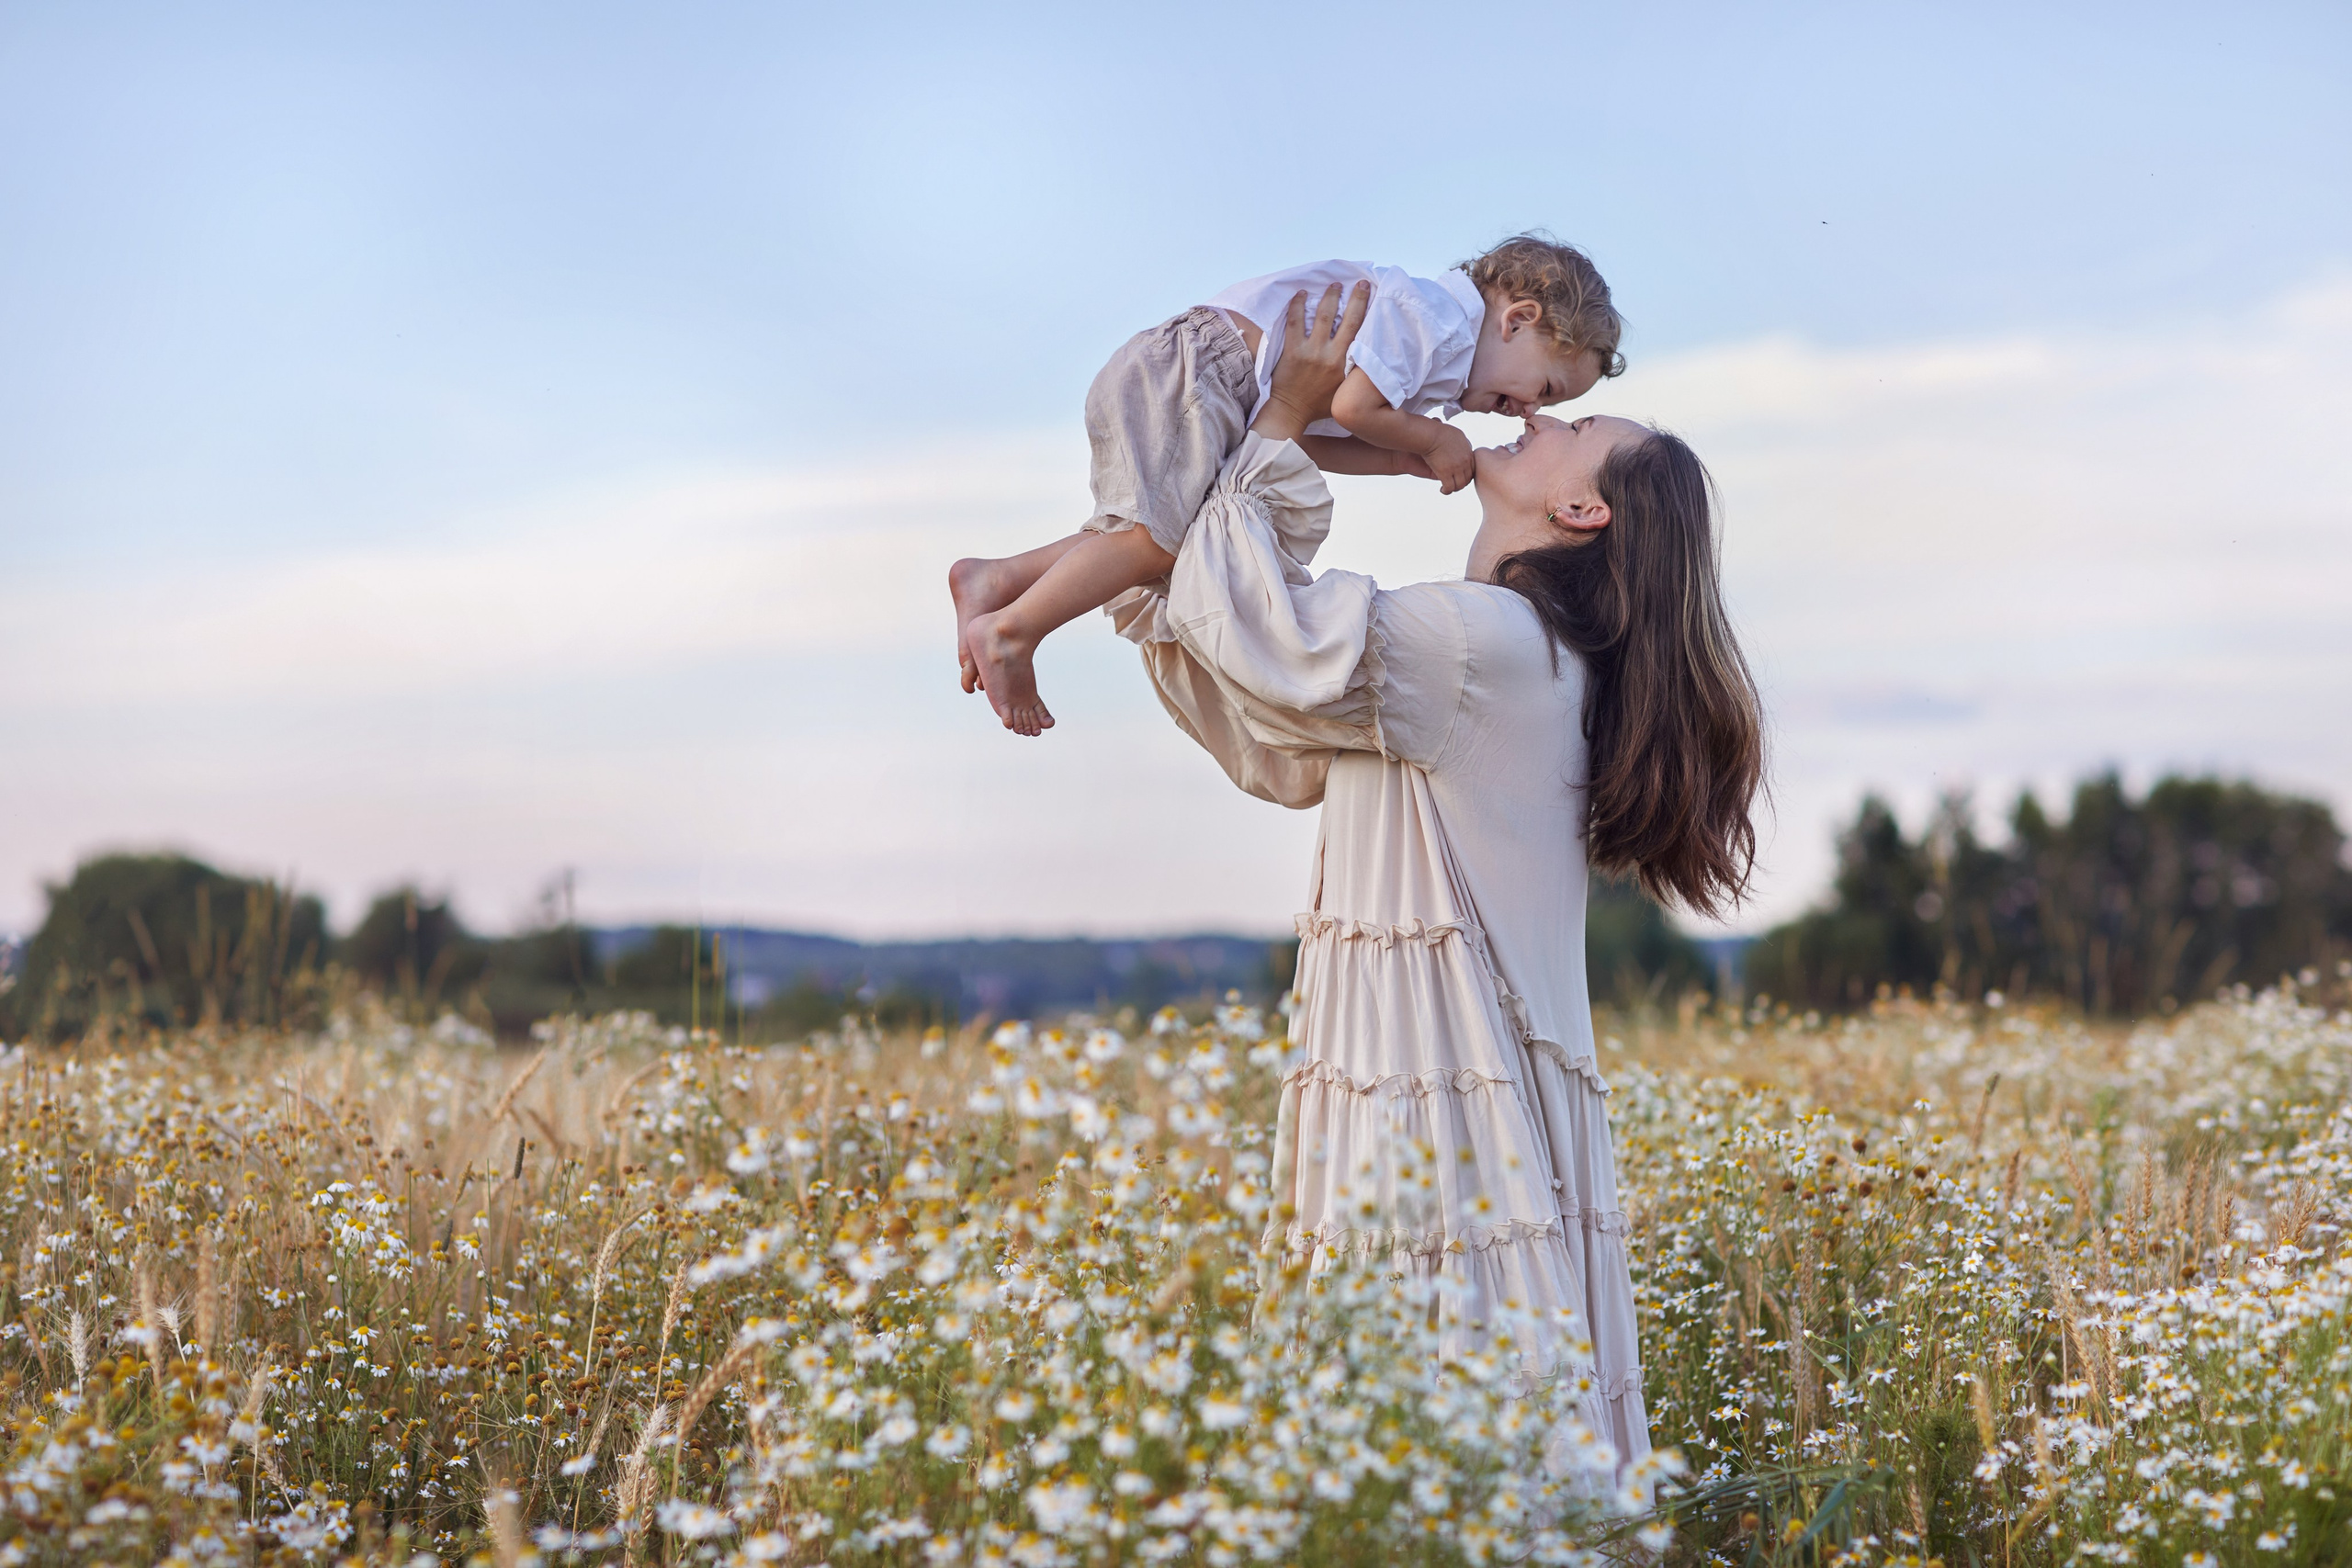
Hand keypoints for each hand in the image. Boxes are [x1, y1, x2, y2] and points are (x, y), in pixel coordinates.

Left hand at [1251, 280, 1370, 441]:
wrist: (1292, 412)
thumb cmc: (1319, 404)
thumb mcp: (1343, 389)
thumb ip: (1352, 370)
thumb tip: (1365, 351)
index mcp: (1343, 363)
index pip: (1358, 330)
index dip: (1364, 308)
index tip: (1369, 292)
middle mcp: (1329, 354)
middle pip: (1344, 318)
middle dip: (1354, 297)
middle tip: (1358, 283)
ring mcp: (1309, 351)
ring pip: (1321, 316)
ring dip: (1328, 297)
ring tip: (1333, 285)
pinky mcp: (1291, 350)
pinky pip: (1294, 322)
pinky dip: (1297, 306)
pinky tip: (1300, 294)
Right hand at [1423, 424, 1474, 494]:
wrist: (1430, 435)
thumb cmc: (1437, 431)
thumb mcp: (1455, 434)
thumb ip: (1460, 440)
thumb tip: (1459, 442)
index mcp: (1467, 450)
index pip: (1472, 466)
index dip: (1467, 473)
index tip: (1460, 475)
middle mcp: (1465, 460)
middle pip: (1468, 476)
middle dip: (1462, 482)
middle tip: (1455, 484)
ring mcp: (1457, 467)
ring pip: (1460, 484)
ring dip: (1455, 488)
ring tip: (1448, 488)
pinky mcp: (1446, 473)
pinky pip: (1449, 487)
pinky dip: (1447, 491)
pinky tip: (1443, 490)